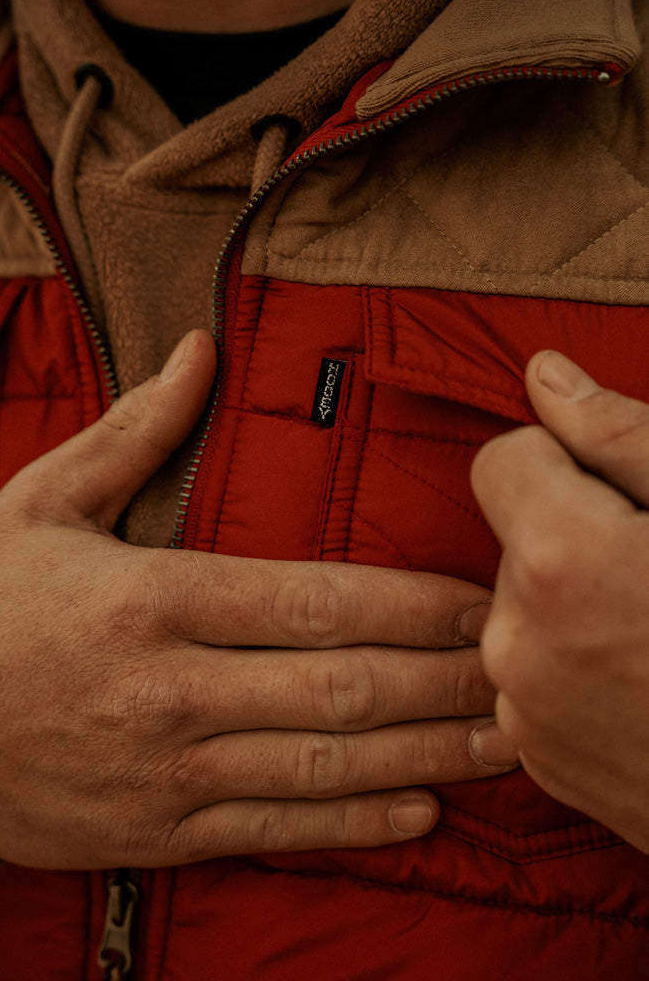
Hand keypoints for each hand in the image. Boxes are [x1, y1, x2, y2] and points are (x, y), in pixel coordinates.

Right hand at [0, 330, 502, 869]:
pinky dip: (355, 826)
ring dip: (425, 754)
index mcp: (150, 597)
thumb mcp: (41, 503)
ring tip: (501, 743)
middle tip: (520, 666)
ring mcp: (169, 769)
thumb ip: (133, 431)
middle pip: (339, 684)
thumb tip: (196, 350)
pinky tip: (420, 813)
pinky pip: (276, 830)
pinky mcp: (160, 831)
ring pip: (324, 765)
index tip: (475, 600)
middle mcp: (171, 688)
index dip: (408, 604)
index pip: (312, 600)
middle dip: (443, 679)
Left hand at [471, 350, 648, 853]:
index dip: (562, 463)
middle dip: (574, 539)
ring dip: (575, 607)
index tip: (618, 494)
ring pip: (526, 610)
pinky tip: (646, 687)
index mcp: (559, 560)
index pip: (502, 460)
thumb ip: (619, 435)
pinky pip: (534, 676)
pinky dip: (576, 668)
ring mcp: (524, 711)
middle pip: (518, 540)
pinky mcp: (539, 760)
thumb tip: (542, 376)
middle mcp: (517, 640)